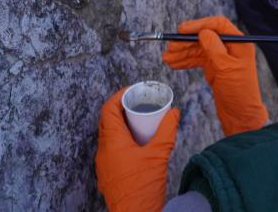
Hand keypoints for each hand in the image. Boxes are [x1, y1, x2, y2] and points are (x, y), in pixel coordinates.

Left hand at [96, 87, 179, 211]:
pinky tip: (136, 144)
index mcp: (112, 142)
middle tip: (138, 104)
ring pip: (108, 136)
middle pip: (107, 121)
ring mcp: (103, 164)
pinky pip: (111, 149)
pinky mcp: (108, 174)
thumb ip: (167, 131)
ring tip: (139, 122)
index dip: (119, 96)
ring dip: (121, 126)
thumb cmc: (144, 187)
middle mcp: (103, 150)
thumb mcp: (159, 155)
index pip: (108, 109)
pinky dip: (121, 140)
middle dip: (121, 109)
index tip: (133, 91)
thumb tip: (174, 112)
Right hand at [161, 16, 268, 135]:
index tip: (182, 29)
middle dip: (186, 41)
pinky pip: (197, 59)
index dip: (199, 24)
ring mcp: (221, 57)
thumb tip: (203, 32)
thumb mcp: (226, 68)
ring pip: (198, 48)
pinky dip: (186, 61)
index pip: (217, 25)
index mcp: (238, 43)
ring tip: (167, 58)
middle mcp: (230, 47)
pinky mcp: (214, 67)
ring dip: (182, 52)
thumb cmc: (240, 93)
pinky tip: (174, 64)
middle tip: (170, 47)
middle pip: (204, 36)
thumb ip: (214, 48)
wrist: (241, 116)